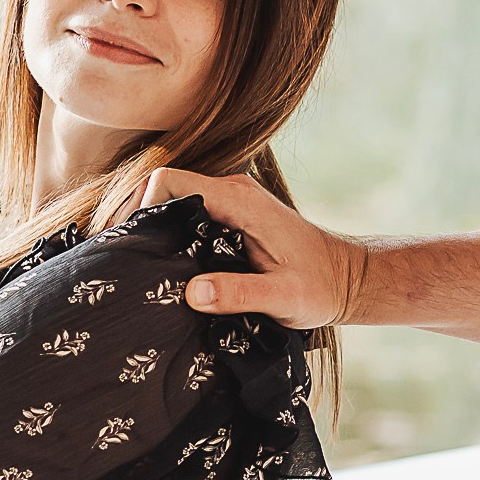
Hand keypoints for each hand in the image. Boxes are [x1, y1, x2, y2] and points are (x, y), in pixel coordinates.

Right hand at [138, 168, 366, 328]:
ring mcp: (231, 201)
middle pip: (165, 189)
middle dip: (142, 221)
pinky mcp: (231, 215)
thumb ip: (240, 293)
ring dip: (157, 230)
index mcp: (240, 201)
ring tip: (144, 269)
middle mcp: (232, 191)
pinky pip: (189, 214)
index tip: (136, 246)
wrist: (348, 279)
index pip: (170, 181)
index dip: (143, 207)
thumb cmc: (320, 287)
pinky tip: (168, 268)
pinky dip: (172, 235)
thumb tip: (192, 293)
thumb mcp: (283, 297)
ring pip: (175, 202)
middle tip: (131, 263)